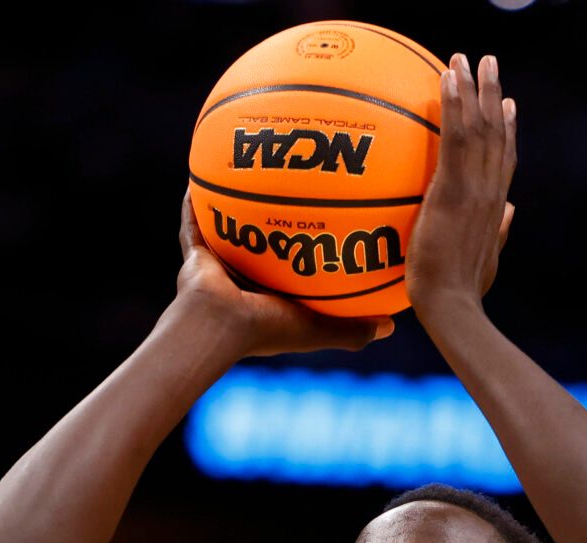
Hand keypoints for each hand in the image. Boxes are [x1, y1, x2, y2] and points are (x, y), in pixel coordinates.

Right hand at [174, 193, 393, 356]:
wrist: (217, 326)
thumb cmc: (267, 329)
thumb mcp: (319, 328)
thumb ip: (353, 327)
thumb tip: (391, 325)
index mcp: (269, 301)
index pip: (292, 271)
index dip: (307, 251)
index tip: (327, 230)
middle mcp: (242, 283)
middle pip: (261, 244)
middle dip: (273, 222)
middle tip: (292, 192)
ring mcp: (216, 268)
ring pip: (228, 229)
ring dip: (237, 206)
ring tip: (250, 174)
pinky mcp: (194, 254)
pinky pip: (194, 219)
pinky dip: (198, 199)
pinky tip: (207, 168)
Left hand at [406, 53, 516, 322]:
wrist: (452, 306)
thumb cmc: (463, 292)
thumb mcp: (487, 258)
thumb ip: (498, 232)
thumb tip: (509, 212)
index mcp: (496, 206)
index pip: (505, 159)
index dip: (507, 128)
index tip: (506, 103)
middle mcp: (491, 190)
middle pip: (496, 131)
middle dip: (492, 92)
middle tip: (487, 62)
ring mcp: (475, 188)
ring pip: (478, 127)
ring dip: (472, 88)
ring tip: (465, 58)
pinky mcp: (454, 190)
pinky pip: (454, 138)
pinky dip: (452, 105)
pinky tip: (446, 79)